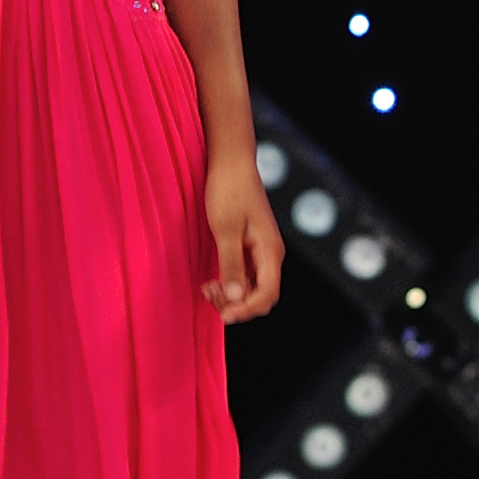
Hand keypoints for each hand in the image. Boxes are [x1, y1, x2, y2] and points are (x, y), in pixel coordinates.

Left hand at [202, 154, 283, 321]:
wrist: (231, 163)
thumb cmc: (229, 191)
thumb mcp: (226, 230)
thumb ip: (232, 265)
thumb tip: (236, 297)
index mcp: (270, 252)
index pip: (267, 295)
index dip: (246, 309)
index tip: (222, 315)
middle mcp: (270, 254)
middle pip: (262, 296)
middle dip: (238, 304)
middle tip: (210, 295)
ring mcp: (261, 251)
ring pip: (252, 288)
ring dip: (232, 295)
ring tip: (208, 287)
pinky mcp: (250, 246)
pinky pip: (245, 276)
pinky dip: (230, 283)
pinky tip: (212, 279)